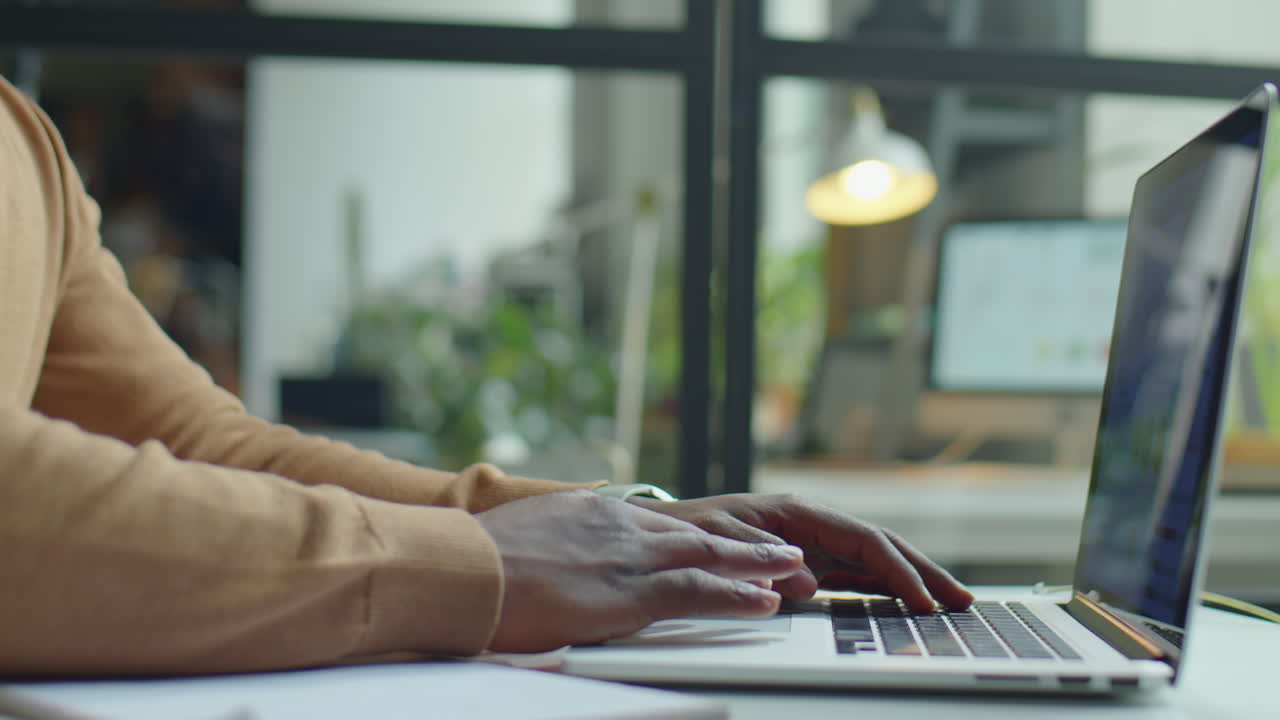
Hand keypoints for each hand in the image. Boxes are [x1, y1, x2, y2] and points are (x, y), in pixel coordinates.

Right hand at [474, 490, 805, 652]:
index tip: (722, 544)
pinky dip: (735, 596)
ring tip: (791, 570)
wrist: (459, 568)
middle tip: (779, 549)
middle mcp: (618, 527)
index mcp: (591, 514)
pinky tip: (764, 601)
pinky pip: (695, 593)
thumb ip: (553, 544)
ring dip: (754, 565)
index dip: (698, 537)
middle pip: (695, 533)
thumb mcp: (521, 538)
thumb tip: (551, 559)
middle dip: (742, 544)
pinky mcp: (627, 593)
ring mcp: (627, 558)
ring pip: (707, 557)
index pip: (659, 524)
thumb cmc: (473, 563)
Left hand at [629, 493, 973, 612]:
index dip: (898, 570)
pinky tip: (904, 606)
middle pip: (879, 547)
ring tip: (947, 605)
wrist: (654, 537)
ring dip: (909, 581)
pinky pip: (851, 576)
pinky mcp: (801, 564)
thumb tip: (807, 582)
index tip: (922, 600)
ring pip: (871, 562)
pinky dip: (881, 589)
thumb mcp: (714, 542)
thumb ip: (758, 560)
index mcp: (794, 513)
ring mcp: (808, 545)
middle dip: (922, 572)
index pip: (863, 540)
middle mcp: (808, 526)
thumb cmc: (681, 532)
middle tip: (962, 601)